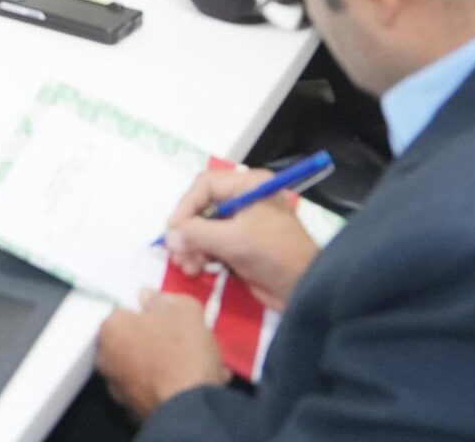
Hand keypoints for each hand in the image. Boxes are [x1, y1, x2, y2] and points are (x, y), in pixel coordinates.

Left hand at [94, 290, 229, 420]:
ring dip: (166, 365)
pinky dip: (169, 386)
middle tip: (185, 342)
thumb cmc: (183, 350)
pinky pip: (153, 390)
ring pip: (145, 367)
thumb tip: (147, 296)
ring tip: (196, 366)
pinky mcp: (134, 411)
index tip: (169, 319)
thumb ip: (162, 299)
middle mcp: (106, 359)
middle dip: (158, 340)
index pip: (125, 312)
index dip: (149, 314)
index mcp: (111, 329)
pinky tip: (192, 385)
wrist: (189, 407)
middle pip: (134, 341)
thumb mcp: (184, 309)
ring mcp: (118, 388)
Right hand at [162, 165, 320, 309]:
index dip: (186, 205)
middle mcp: (245, 202)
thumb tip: (169, 235)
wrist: (306, 290)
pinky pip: (213, 247)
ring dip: (191, 247)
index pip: (206, 185)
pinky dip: (201, 257)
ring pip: (205, 230)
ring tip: (186, 266)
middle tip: (176, 252)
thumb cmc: (275, 255)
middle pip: (203, 208)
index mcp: (249, 187)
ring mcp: (243, 226)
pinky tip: (195, 270)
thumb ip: (198, 234)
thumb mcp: (235, 240)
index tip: (173, 228)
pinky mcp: (241, 249)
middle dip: (188, 232)